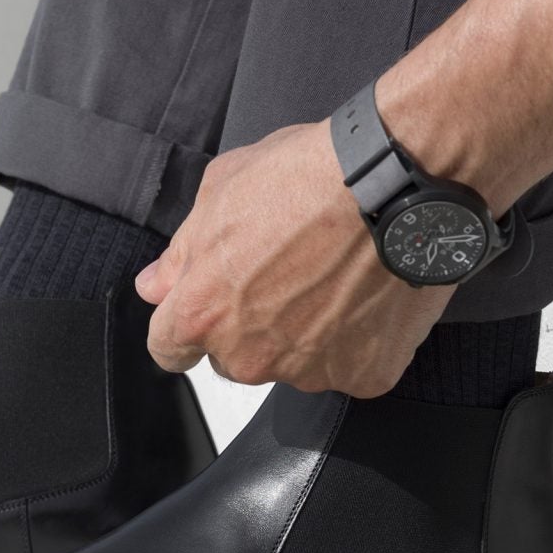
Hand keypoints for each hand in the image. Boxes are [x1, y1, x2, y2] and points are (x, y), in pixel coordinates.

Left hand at [133, 119, 452, 395]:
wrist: (395, 181)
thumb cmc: (308, 176)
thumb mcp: (220, 191)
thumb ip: (181, 252)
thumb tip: (156, 285)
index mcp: (202, 313)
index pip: (169, 349)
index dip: (185, 326)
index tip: (206, 308)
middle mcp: (249, 355)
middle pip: (233, 359)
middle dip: (250, 327)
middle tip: (287, 274)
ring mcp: (309, 372)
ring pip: (294, 364)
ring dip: (306, 334)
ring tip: (335, 277)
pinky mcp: (364, 375)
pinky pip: (352, 365)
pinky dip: (359, 339)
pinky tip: (369, 293)